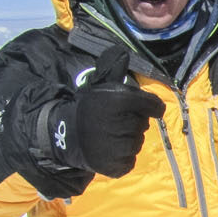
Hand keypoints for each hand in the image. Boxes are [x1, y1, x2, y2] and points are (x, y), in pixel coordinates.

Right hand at [49, 48, 165, 177]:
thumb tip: (122, 51)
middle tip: (112, 121)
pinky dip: (122, 157)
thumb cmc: (87, 108)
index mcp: (121, 100)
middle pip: (144, 124)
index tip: (140, 108)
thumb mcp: (100, 86)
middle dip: (133, 122)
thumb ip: (114, 70)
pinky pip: (130, 160)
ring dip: (127, 139)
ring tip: (108, 135)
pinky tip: (108, 149)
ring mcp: (119, 147)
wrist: (63, 135)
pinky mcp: (115, 165)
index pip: (154, 105)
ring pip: (137, 142)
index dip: (149, 106)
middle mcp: (122, 123)